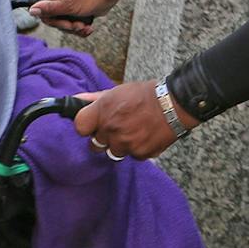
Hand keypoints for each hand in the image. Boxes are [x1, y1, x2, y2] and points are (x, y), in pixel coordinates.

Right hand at [29, 0, 123, 34]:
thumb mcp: (68, 5)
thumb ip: (49, 9)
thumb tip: (32, 10)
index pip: (38, 5)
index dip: (45, 15)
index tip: (56, 20)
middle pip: (51, 18)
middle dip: (64, 25)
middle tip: (74, 24)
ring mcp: (67, 5)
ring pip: (63, 23)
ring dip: (74, 28)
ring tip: (83, 25)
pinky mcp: (76, 11)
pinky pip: (73, 23)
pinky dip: (80, 27)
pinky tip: (88, 27)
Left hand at [71, 82, 193, 161]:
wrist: (174, 105)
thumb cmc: (145, 95)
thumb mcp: (117, 91)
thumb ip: (93, 99)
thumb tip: (74, 100)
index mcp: (102, 111)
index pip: (79, 127)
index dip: (86, 127)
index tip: (92, 126)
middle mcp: (111, 129)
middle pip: (95, 144)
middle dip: (104, 138)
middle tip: (117, 128)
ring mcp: (125, 143)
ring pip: (113, 152)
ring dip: (120, 145)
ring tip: (132, 132)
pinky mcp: (139, 153)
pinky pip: (132, 156)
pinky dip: (137, 149)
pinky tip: (144, 137)